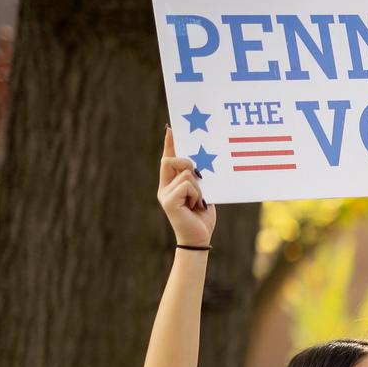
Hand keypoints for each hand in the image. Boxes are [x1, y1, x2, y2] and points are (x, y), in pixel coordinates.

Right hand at [157, 126, 214, 246]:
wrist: (200, 238)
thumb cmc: (202, 216)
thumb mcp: (202, 192)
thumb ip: (198, 179)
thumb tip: (199, 164)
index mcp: (172, 183)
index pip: (168, 158)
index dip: (170, 143)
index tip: (171, 128)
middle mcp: (165, 186)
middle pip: (171, 160)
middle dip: (187, 162)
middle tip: (199, 175)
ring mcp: (165, 193)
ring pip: (186, 174)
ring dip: (199, 187)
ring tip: (199, 201)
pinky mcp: (168, 201)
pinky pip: (187, 185)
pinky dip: (197, 194)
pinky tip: (196, 206)